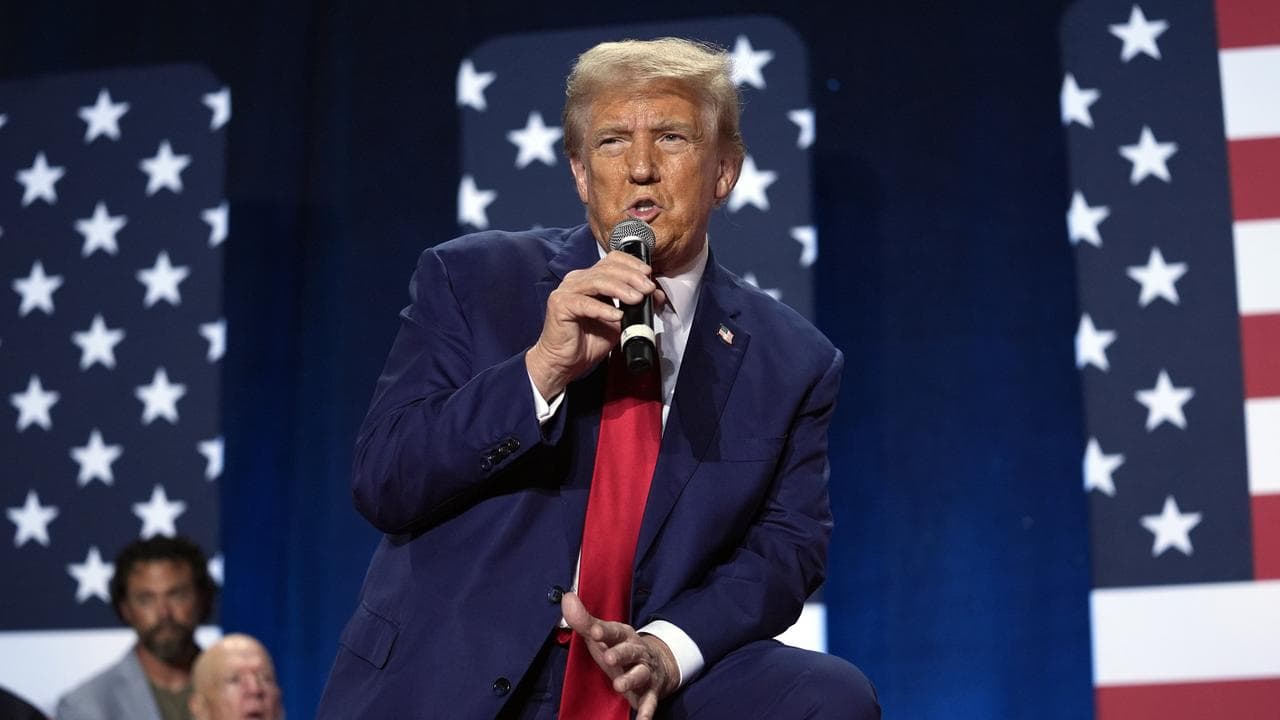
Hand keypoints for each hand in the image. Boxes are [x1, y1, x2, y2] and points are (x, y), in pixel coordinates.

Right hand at [526, 250, 665, 399]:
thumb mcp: (619, 321)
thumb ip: (635, 306)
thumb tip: (657, 295)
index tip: (648, 273)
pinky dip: (604, 309)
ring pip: (598, 282)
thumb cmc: (588, 341)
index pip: (612, 260)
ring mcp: (567, 291)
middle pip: (607, 268)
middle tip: (648, 288)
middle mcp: (577, 280)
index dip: (631, 263)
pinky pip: (585, 304)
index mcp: (589, 279)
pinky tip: (617, 316)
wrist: (564, 362)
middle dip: (632, 277)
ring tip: (637, 299)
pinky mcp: (560, 305)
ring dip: (621, 289)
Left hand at [561, 591, 678, 719]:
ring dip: (631, 679)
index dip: (605, 631)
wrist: (655, 664)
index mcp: (624, 636)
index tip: (594, 632)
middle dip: (620, 654)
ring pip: (640, 674)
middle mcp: (637, 652)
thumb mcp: (602, 635)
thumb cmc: (619, 648)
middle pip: (630, 651)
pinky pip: (650, 702)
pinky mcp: (650, 692)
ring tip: (619, 686)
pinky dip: (647, 713)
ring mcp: (644, 672)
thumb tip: (566, 598)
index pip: (614, 631)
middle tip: (609, 658)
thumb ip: (583, 620)